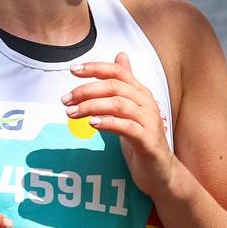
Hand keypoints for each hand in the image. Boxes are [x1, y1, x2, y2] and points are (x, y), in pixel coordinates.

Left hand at [65, 53, 176, 196]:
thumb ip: (125, 84)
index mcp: (141, 93)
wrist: (160, 172)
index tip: (72, 70)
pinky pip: (127, 127)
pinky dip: (108, 123)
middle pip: (114, 87)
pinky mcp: (148, 141)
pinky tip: (92, 124)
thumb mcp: (131, 108)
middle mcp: (147, 103)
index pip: (117, 72)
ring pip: (119, 105)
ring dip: (91, 106)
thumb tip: (121, 55)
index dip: (94, 68)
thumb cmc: (142, 139)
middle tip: (66, 100)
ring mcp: (150, 122)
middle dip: (86, 90)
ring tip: (72, 113)